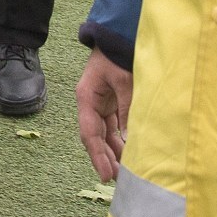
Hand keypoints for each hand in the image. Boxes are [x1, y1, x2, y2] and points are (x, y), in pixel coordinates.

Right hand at [76, 48, 133, 182]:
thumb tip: (130, 140)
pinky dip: (119, 142)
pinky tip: (129, 155)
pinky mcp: (110, 104)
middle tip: (118, 180)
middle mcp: (90, 103)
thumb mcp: (124, 82)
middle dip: (105, 158)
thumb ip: (127, 110)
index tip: (106, 175)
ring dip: (113, 153)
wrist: (118, 36)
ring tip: (125, 174)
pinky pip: (112, 128)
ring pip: (104, 135)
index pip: (89, 133)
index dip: (97, 155)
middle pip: (94, 137)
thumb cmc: (118, 55)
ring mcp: (100, 104)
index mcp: (86, 97)